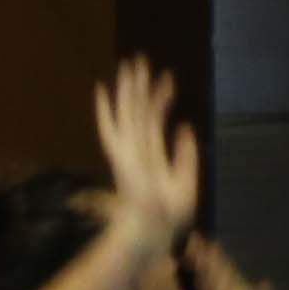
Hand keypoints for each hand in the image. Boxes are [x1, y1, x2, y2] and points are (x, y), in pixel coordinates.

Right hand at [88, 60, 199, 257]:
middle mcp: (137, 147)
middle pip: (137, 109)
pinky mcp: (120, 156)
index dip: (161, 96)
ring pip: (126, 112)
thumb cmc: (169, 213)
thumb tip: (185, 126)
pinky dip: (104, 111)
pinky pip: (110, 129)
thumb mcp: (186, 178)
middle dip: (139, 85)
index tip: (169, 78)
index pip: (154, 117)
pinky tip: (102, 91)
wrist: (155, 230)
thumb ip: (185, 153)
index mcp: (151, 152)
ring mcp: (126, 151)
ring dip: (126, 89)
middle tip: (140, 59)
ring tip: (128, 64)